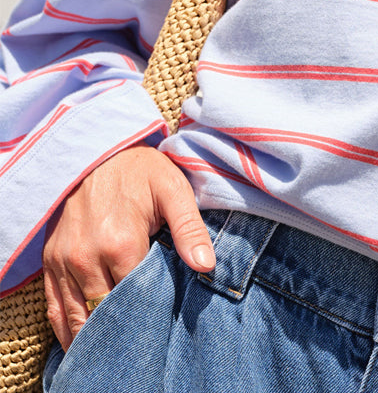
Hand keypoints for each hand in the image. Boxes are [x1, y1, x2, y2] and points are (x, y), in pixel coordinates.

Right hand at [42, 144, 215, 349]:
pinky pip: (54, 309)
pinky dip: (68, 329)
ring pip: (77, 319)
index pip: (137, 299)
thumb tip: (206, 266)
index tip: (167, 321)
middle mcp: (86, 258)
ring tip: (119, 347)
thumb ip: (190, 229)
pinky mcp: (50, 262)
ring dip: (96, 336)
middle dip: (125, 329)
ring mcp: (64, 262)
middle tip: (145, 341)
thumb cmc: (141, 171)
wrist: (97, 151)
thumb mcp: (173, 190)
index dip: (153, 313)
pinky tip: (85, 340)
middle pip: (106, 314)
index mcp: (120, 243)